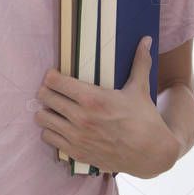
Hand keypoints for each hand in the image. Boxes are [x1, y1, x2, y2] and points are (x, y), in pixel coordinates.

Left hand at [34, 37, 179, 178]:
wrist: (151, 155)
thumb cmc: (145, 120)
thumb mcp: (140, 89)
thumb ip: (139, 62)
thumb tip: (146, 39)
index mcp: (93, 98)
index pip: (54, 81)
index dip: (52, 75)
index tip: (55, 75)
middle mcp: (81, 118)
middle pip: (45, 97)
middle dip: (47, 91)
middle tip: (54, 90)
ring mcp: (77, 137)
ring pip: (42, 118)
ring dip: (46, 111)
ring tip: (55, 108)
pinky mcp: (76, 153)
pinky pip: (48, 138)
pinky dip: (51, 131)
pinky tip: (60, 126)